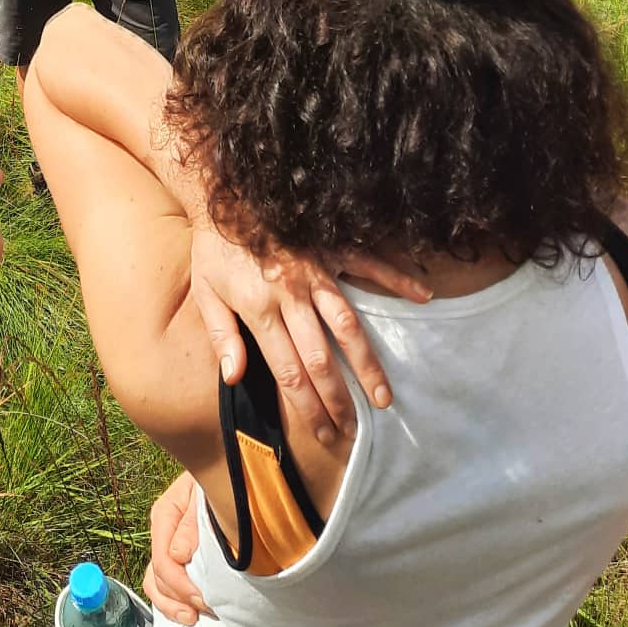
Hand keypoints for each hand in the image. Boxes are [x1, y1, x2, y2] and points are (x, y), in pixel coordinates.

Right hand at [144, 471, 212, 625]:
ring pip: (155, 583)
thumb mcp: (206, 493)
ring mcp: (167, 544)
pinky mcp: (177, 555)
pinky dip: (174, 601)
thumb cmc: (222, 478)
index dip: (182, 585)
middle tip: (208, 610)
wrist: (229, 471)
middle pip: (158, 577)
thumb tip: (178, 555)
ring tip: (194, 618)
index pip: (163, 560)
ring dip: (173, 605)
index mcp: (166, 514)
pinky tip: (189, 611)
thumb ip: (192, 522)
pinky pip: (164, 584)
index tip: (204, 599)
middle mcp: (163, 532)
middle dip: (181, 598)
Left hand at [189, 228, 430, 445]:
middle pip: (321, 358)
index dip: (308, 407)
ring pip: (348, 324)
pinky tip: (422, 295)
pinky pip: (369, 264)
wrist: (224, 192)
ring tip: (383, 395)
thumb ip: (222, 336)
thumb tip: (234, 378)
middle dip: (339, 399)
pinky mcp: (329, 248)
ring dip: (367, 362)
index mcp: (260, 310)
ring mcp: (315, 272)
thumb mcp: (205, 293)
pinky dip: (397, 279)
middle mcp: (292, 296)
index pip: (288, 372)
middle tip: (355, 428)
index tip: (325, 434)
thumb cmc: (214, 247)